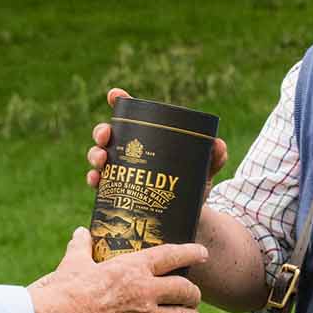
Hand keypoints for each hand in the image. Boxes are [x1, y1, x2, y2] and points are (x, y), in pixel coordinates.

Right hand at [27, 227, 205, 312]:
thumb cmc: (63, 291)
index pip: (172, 255)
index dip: (192, 253)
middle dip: (194, 293)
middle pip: (186, 289)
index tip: (202, 254)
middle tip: (192, 295)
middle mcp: (145, 291)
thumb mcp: (73, 264)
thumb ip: (81, 247)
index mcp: (132, 267)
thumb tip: (80, 233)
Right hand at [86, 88, 227, 204]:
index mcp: (149, 139)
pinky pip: (99, 184)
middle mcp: (130, 153)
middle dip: (101, 131)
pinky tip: (96, 180)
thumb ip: (214, 157)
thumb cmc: (194, 187)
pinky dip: (94, 180)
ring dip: (95, 154)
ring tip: (102, 159)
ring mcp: (121, 172)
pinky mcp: (117, 193)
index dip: (120, 101)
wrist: (189, 218)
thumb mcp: (204, 170)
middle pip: (108, 135)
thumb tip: (218, 145)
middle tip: (106, 135)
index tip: (114, 94)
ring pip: (99, 157)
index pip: (131, 116)